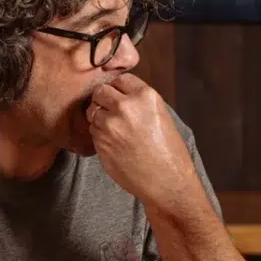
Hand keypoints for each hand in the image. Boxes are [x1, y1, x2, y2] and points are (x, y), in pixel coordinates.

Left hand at [88, 74, 203, 217]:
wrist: (166, 181)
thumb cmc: (168, 151)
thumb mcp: (160, 115)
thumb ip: (139, 101)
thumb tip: (118, 93)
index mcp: (145, 96)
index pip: (120, 79)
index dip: (119, 89)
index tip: (121, 97)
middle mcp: (126, 107)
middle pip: (100, 92)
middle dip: (104, 100)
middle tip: (113, 113)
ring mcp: (110, 125)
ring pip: (93, 111)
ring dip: (99, 118)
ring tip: (117, 131)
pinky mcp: (100, 142)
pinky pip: (92, 130)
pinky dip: (99, 134)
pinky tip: (115, 144)